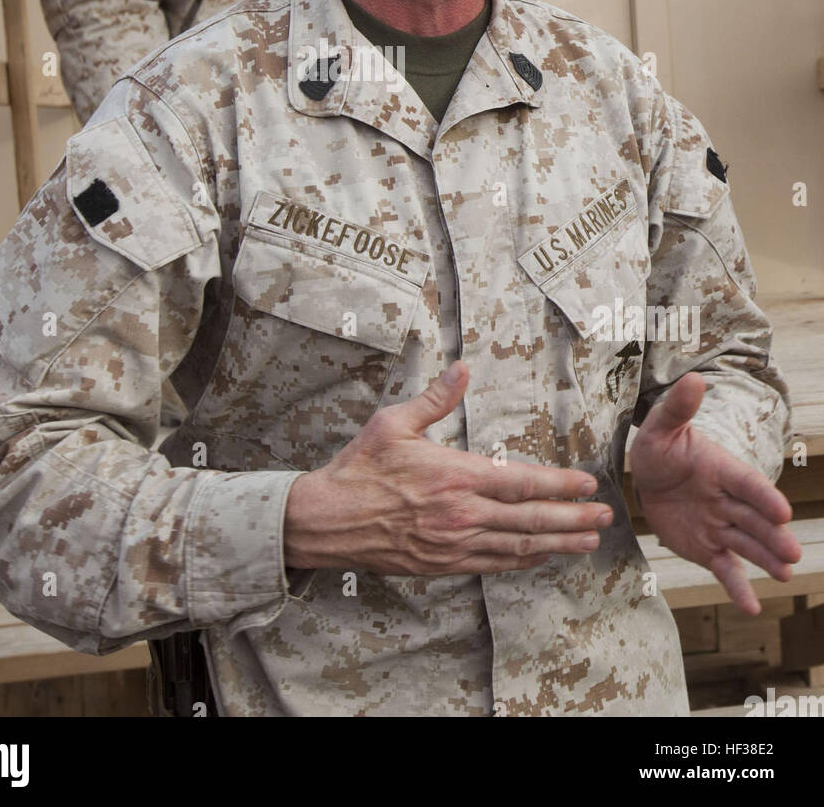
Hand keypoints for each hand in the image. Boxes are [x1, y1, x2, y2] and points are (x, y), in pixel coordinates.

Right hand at [283, 361, 612, 574]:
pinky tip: (541, 557)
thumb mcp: (394, 423)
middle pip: (531, 518)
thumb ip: (435, 399)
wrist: (328, 519)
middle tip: (606, 518)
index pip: (521, 481)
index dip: (560, 485)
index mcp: (455, 475)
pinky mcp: (443, 565)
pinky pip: (493, 565)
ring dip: (558, 544)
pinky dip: (522, 561)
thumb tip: (462, 369)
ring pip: (518, 546)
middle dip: (573, 519)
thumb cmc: (360, 468)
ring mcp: (454, 544)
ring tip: (588, 542)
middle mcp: (461, 514)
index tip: (587, 485)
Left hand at [629, 371, 800, 614]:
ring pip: (746, 545)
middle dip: (772, 535)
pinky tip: (752, 607)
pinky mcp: (709, 548)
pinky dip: (738, 588)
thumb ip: (678, 407)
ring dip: (765, 559)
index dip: (763, 496)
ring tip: (785, 574)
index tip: (782, 509)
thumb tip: (694, 379)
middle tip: (792, 552)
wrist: (648, 477)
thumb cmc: (660, 447)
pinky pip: (726, 569)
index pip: (746, 483)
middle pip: (753, 518)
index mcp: (721, 469)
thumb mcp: (662, 426)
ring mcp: (721, 526)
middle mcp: (727, 500)